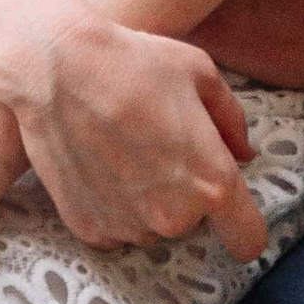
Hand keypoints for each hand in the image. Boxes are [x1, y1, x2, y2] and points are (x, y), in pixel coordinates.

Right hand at [0, 3, 266, 261]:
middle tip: (162, 145)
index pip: (246, 240)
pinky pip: (116, 226)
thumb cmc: (135, 62)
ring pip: (154, 225)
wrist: (57, 67)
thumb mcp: (200, 74)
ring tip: (126, 148)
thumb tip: (244, 154)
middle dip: (187, 192)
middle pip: (195, 223)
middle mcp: (172, 218)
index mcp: (211, 182)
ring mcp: (128, 228)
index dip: (244, 226)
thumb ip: (232, 121)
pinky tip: (100, 162)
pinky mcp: (90, 229)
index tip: (232, 212)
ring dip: (149, 200)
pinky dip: (114, 203)